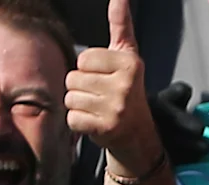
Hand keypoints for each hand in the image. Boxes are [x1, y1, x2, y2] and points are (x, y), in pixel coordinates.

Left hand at [67, 0, 163, 181]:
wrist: (137, 134)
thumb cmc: (126, 90)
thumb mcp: (127, 55)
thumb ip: (120, 25)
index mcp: (128, 62)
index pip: (83, 59)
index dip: (88, 69)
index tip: (104, 78)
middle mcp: (125, 84)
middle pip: (74, 78)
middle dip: (81, 88)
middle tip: (100, 96)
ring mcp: (116, 107)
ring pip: (70, 98)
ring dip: (78, 106)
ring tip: (97, 109)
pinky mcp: (105, 127)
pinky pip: (72, 119)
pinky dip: (78, 123)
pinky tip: (94, 122)